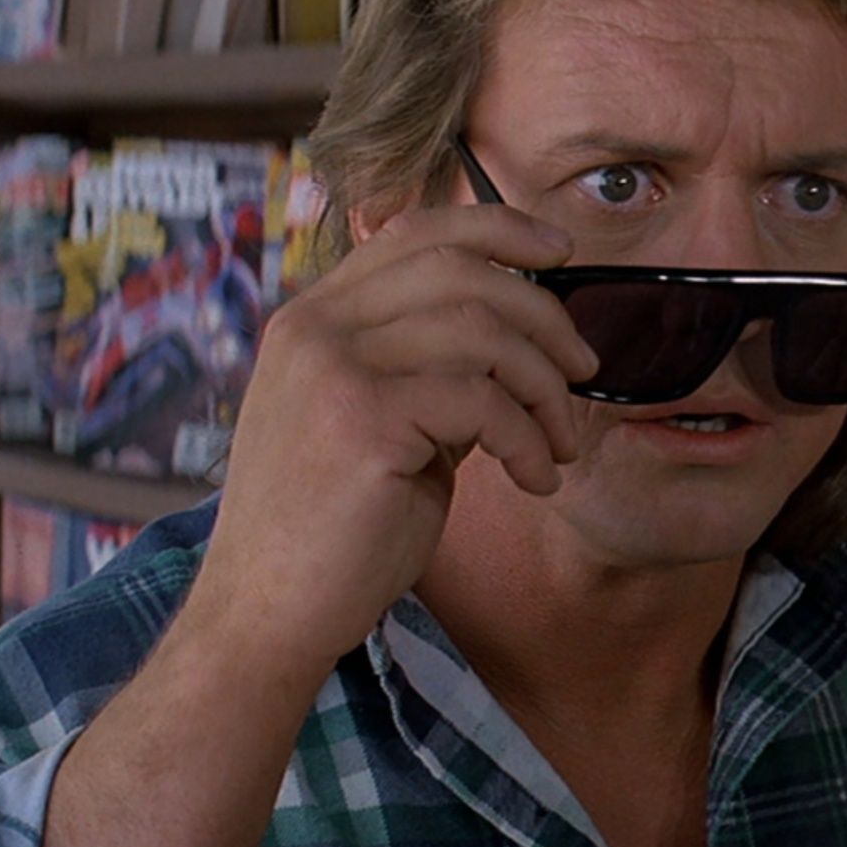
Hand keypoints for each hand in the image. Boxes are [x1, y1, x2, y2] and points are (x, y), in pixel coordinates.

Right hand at [181, 205, 599, 673]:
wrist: (263, 618)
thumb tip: (515, 345)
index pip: (415, 233)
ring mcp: (332, 368)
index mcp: (312, 319)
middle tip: (584, 369)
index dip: (498, 228)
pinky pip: (484, 401)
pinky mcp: (363, 419)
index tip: (563, 251)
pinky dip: (529, 439)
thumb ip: (425, 373)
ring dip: (545, 388)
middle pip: (460, 270)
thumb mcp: (377, 426)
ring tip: (560, 444)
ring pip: (482, 332)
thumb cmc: (331, 534)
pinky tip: (537, 481)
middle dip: (543, 315)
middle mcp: (314, 328)